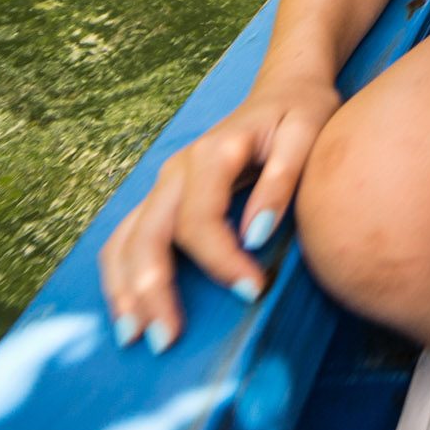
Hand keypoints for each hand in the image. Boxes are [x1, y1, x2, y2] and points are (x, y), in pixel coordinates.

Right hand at [97, 73, 341, 352]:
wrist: (285, 90)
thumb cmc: (303, 114)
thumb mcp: (307, 135)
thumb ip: (282, 182)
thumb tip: (257, 236)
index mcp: (212, 153)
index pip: (199, 219)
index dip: (220, 260)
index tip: (252, 292)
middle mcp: (177, 170)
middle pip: (150, 235)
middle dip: (153, 290)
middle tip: (167, 339)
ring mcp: (164, 184)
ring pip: (127, 240)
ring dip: (127, 289)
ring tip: (135, 336)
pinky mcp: (163, 197)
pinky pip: (128, 239)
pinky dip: (122, 276)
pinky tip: (129, 311)